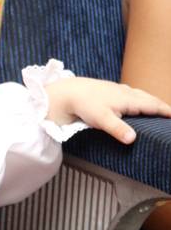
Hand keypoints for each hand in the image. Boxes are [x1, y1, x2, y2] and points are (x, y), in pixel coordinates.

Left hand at [45, 78, 170, 143]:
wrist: (69, 92)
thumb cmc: (85, 105)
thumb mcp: (102, 120)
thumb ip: (118, 129)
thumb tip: (132, 139)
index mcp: (129, 99)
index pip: (153, 105)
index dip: (166, 111)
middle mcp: (126, 92)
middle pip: (149, 99)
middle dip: (161, 106)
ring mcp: (118, 90)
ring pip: (140, 95)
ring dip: (150, 101)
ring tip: (158, 108)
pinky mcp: (110, 90)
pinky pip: (131, 94)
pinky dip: (139, 99)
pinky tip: (135, 102)